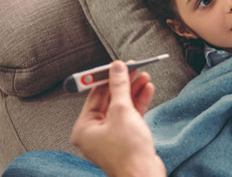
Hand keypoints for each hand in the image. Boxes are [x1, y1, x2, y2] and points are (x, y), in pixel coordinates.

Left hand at [70, 61, 165, 176]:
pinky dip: (139, 103)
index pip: (95, 95)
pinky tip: (147, 90)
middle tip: (134, 68)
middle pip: (109, 99)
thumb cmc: (128, 151)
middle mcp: (95, 132)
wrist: (144, 174)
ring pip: (122, 106)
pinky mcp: (126, 138)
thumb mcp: (122, 111)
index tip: (117, 65)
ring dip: (134, 90)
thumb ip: (119, 86)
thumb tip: (117, 68)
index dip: (107, 77)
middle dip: (124, 83)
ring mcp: (111, 135)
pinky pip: (131, 115)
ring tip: (144, 76)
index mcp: (84, 127)